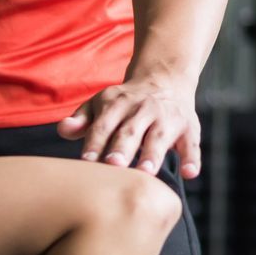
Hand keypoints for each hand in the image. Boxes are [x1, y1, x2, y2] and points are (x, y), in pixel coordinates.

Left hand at [57, 74, 200, 179]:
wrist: (164, 81)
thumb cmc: (122, 104)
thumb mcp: (99, 105)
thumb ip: (81, 120)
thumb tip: (63, 129)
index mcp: (117, 104)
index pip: (103, 126)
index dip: (95, 143)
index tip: (87, 161)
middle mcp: (143, 109)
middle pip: (130, 131)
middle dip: (122, 148)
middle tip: (113, 165)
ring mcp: (167, 118)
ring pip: (159, 138)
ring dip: (153, 155)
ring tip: (145, 172)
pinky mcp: (188, 128)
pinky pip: (191, 144)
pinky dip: (192, 158)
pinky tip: (189, 173)